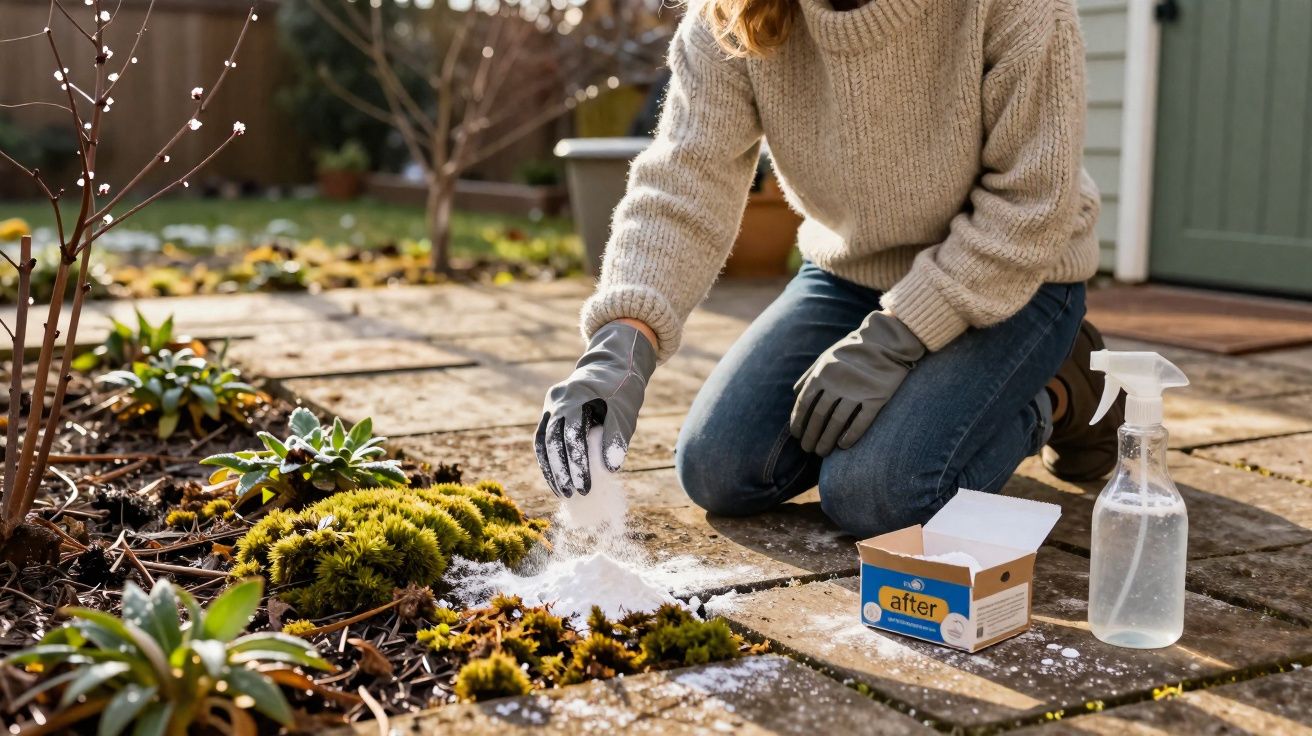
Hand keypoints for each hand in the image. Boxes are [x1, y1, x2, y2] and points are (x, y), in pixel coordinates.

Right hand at [535, 321, 656, 496]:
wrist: (610, 365)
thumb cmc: (622, 390)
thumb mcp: (625, 410)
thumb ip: (617, 437)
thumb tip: (611, 469)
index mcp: (576, 394)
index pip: (572, 434)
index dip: (577, 463)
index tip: (585, 486)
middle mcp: (557, 400)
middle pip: (552, 440)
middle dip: (561, 470)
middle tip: (572, 494)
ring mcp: (550, 406)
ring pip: (543, 442)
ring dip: (551, 469)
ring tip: (563, 493)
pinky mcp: (549, 414)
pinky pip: (543, 440)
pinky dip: (549, 461)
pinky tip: (557, 481)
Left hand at [790, 311, 924, 456]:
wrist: (886, 341)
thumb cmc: (852, 350)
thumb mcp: (826, 357)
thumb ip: (809, 375)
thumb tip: (795, 394)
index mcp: (822, 373)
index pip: (804, 404)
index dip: (799, 422)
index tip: (797, 435)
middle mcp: (837, 383)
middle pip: (819, 417)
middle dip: (811, 436)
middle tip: (808, 449)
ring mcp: (857, 391)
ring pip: (837, 423)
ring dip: (827, 440)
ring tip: (822, 452)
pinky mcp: (877, 398)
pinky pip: (861, 422)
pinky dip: (850, 436)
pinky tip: (843, 446)